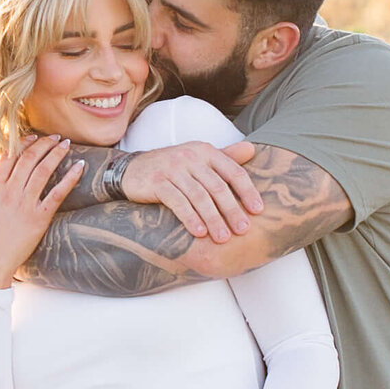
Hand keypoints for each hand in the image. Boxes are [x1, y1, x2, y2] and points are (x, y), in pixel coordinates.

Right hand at [0, 136, 83, 288]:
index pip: (8, 157)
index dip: (21, 143)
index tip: (33, 137)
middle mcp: (9, 193)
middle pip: (28, 159)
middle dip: (43, 144)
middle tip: (55, 137)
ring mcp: (24, 205)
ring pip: (43, 170)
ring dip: (56, 154)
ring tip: (66, 144)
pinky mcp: (39, 219)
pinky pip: (57, 194)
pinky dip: (69, 179)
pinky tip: (79, 167)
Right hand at [120, 141, 262, 240]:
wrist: (131, 169)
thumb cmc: (171, 167)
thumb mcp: (198, 158)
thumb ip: (225, 156)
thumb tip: (252, 150)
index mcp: (205, 151)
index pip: (233, 171)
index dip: (247, 192)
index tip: (258, 211)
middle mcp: (191, 156)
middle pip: (218, 187)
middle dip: (232, 210)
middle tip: (243, 230)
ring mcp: (172, 168)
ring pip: (199, 196)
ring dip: (213, 219)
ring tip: (222, 238)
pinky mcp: (157, 181)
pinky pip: (177, 202)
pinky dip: (190, 218)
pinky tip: (199, 232)